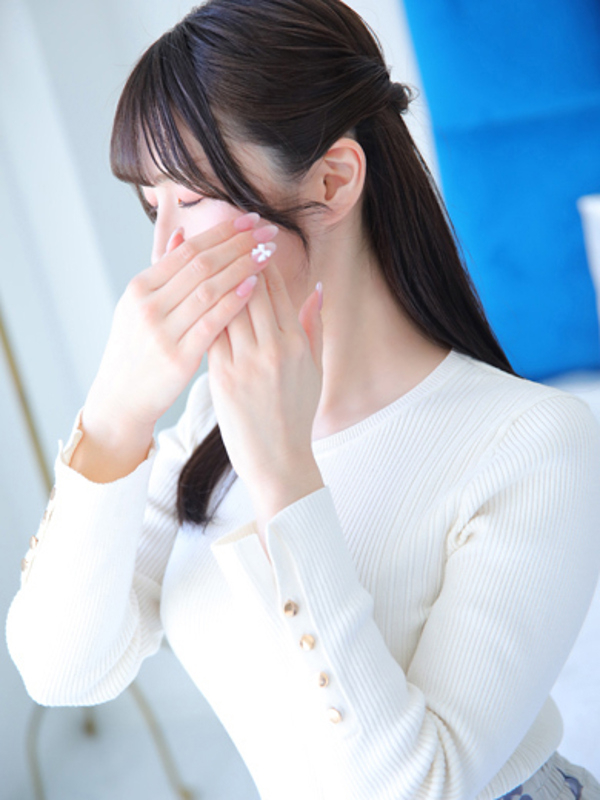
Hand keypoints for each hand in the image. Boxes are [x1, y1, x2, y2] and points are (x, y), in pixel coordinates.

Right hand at [83, 214, 277, 432]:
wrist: (121, 399)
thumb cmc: (137, 352)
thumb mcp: (139, 308)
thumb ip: (163, 273)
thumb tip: (181, 235)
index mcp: (140, 288)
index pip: (187, 250)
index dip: (222, 232)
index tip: (250, 219)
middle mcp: (148, 305)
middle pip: (201, 264)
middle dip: (238, 243)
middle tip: (268, 230)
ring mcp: (162, 331)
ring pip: (209, 288)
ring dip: (242, 267)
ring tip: (268, 253)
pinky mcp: (178, 357)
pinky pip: (211, 322)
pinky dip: (233, 301)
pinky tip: (255, 287)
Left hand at [207, 258, 324, 530]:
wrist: (278, 460)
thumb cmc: (298, 415)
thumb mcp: (315, 370)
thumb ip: (315, 327)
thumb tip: (317, 289)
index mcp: (297, 344)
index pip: (276, 290)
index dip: (260, 261)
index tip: (248, 239)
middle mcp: (273, 348)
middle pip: (251, 290)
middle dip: (237, 258)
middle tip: (223, 233)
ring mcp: (246, 362)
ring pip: (227, 306)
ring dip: (215, 277)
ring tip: (203, 253)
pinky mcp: (222, 376)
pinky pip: (211, 331)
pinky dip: (202, 308)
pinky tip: (192, 290)